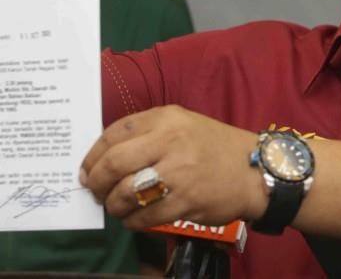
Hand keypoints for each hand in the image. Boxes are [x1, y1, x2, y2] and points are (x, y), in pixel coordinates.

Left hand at [80, 105, 266, 228]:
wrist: (254, 170)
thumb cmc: (213, 146)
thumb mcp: (182, 124)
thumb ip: (147, 133)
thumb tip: (104, 158)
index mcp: (167, 118)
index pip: (115, 132)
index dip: (93, 155)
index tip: (86, 170)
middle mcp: (171, 141)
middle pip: (114, 163)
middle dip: (96, 182)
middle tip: (94, 191)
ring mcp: (179, 173)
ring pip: (126, 193)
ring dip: (113, 205)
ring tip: (115, 207)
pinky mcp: (186, 202)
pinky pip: (145, 217)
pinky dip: (132, 222)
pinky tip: (134, 219)